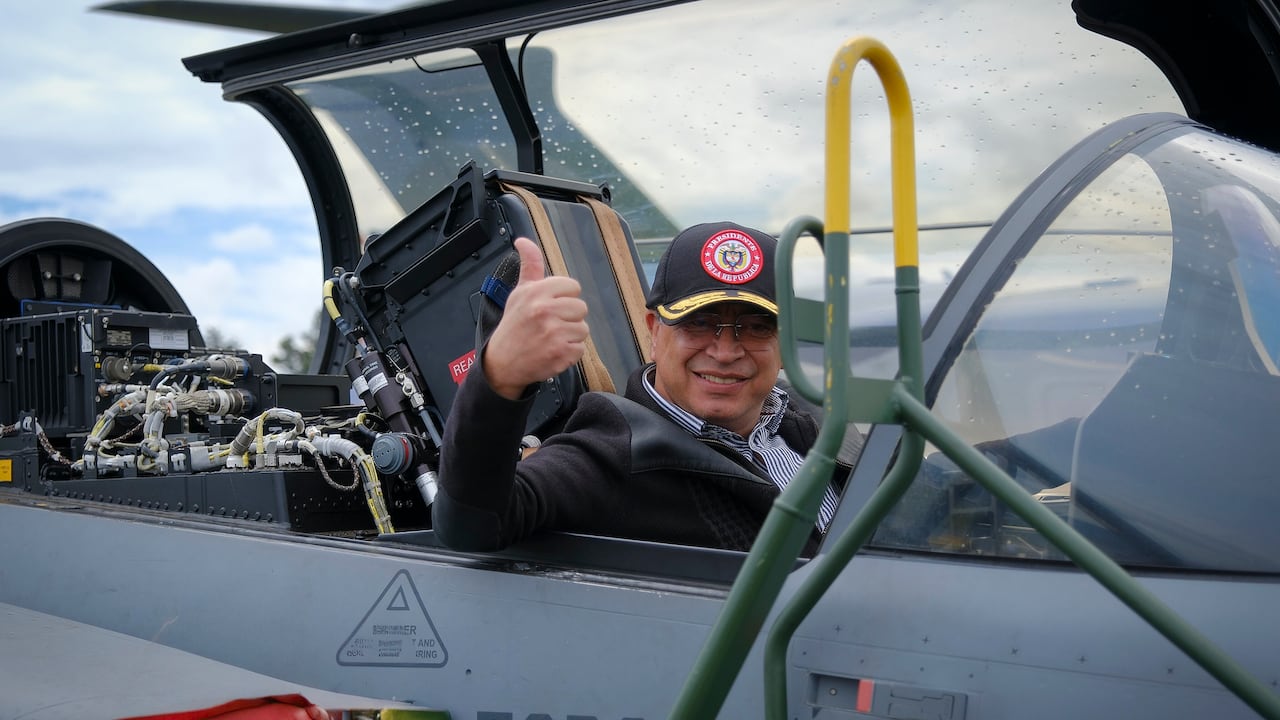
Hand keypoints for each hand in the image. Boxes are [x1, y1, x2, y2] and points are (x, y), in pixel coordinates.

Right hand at [483, 237, 588, 398]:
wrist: (503, 362)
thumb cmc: (514, 325)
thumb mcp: (519, 292)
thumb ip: (530, 266)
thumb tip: (523, 241)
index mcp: (536, 292)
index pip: (572, 287)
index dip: (564, 297)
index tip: (551, 306)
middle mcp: (545, 310)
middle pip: (581, 308)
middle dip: (569, 317)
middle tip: (551, 324)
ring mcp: (555, 333)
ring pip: (583, 329)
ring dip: (570, 335)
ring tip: (551, 338)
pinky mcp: (561, 353)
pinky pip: (580, 348)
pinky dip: (569, 352)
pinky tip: (553, 351)